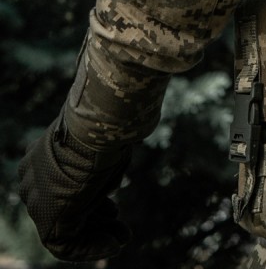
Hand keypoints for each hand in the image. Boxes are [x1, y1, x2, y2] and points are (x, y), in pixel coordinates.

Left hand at [17, 109, 132, 262]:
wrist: (98, 128)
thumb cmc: (105, 129)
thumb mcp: (101, 143)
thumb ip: (97, 158)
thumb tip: (119, 158)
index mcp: (41, 159)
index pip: (63, 187)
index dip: (90, 198)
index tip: (112, 207)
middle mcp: (33, 182)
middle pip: (65, 208)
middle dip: (95, 218)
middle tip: (119, 224)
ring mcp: (39, 200)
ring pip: (65, 227)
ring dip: (95, 235)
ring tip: (121, 238)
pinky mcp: (50, 218)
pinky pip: (65, 242)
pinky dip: (89, 247)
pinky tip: (113, 244)